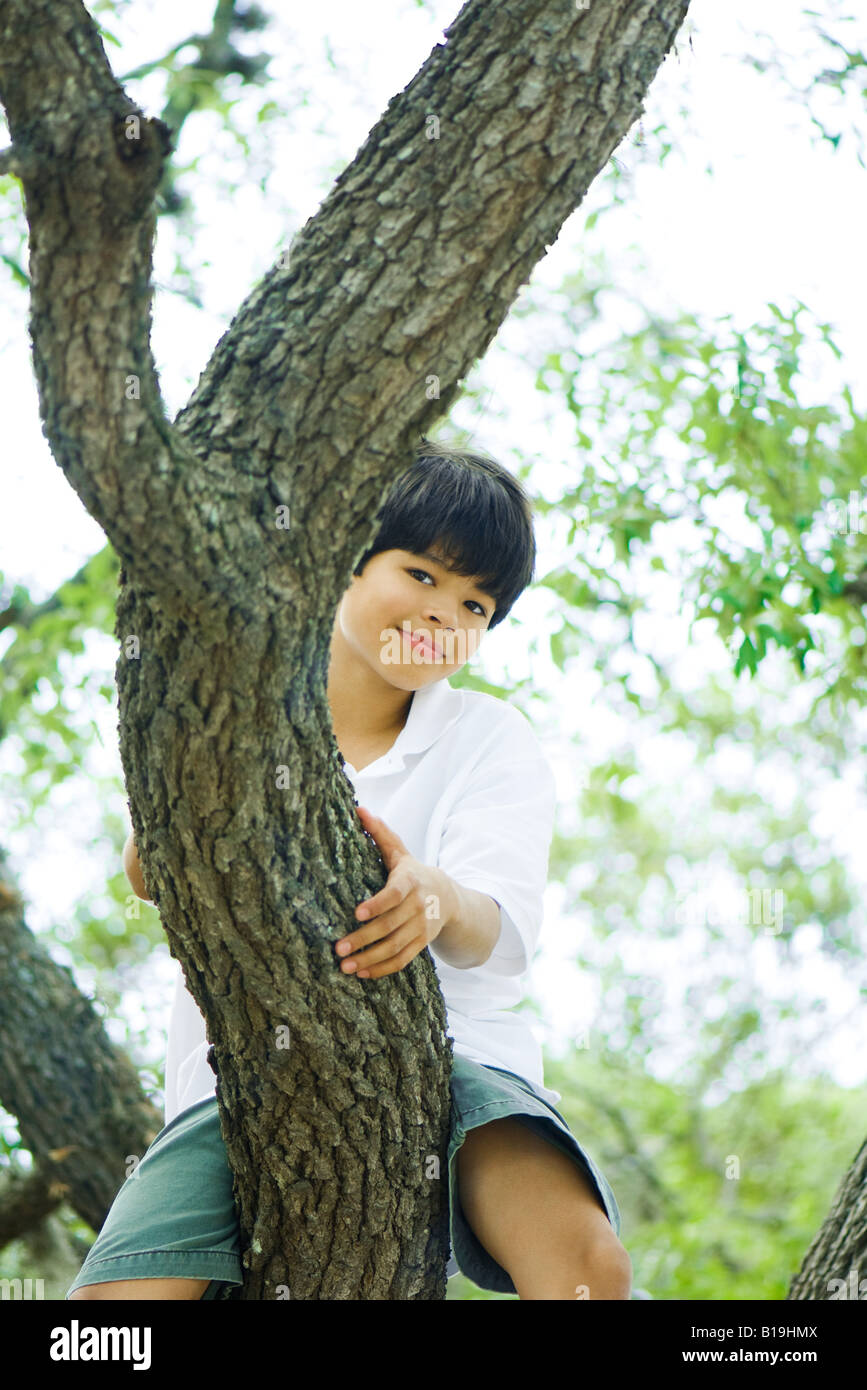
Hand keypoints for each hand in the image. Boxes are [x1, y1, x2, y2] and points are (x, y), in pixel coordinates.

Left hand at [334, 805, 453, 979]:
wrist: (448, 896)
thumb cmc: (413, 872)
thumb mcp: (401, 852)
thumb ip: (381, 833)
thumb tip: (360, 809)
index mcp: (410, 881)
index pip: (395, 894)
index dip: (378, 904)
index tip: (357, 912)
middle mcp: (418, 907)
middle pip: (390, 926)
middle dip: (364, 939)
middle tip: (338, 948)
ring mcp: (421, 928)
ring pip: (395, 948)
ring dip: (370, 959)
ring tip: (345, 967)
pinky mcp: (422, 944)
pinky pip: (403, 960)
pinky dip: (383, 969)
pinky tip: (362, 974)